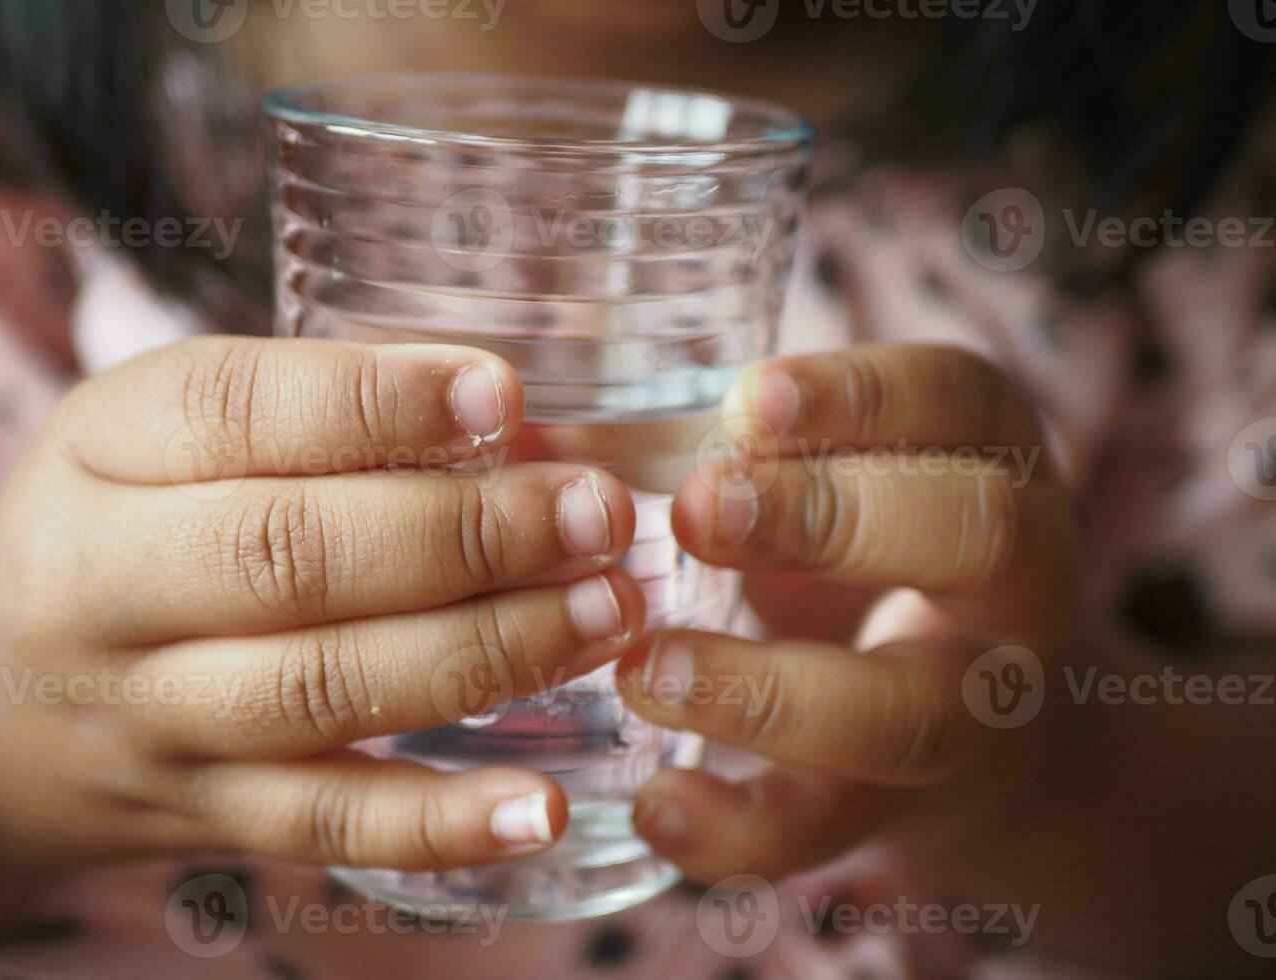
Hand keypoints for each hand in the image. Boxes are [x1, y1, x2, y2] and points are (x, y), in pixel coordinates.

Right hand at [0, 337, 643, 939]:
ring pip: (322, 689)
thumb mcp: (159, 432)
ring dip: (486, 652)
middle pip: (289, 557)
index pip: (233, 411)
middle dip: (465, 532)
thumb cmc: (114, 524)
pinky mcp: (200, 813)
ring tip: (608, 611)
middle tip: (597, 512)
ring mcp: (152, 714)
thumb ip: (307, 411)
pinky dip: (440, 823)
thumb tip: (511, 412)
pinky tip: (545, 805)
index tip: (504, 392)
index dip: (375, 402)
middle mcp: (108, 583)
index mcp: (102, 446)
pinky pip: (323, 823)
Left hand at [619, 342, 1074, 885]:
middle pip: (971, 537)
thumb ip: (684, 442)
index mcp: (982, 453)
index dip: (857, 397)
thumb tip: (519, 426)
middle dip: (831, 518)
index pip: (953, 397)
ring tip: (644, 671)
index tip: (745, 403)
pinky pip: (831, 830)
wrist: (962, 703)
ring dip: (768, 693)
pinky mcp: (896, 805)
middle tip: (695, 512)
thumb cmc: (849, 540)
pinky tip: (653, 804)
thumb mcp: (801, 471)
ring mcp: (966, 704)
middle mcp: (1009, 577)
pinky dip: (739, 828)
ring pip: (902, 713)